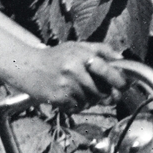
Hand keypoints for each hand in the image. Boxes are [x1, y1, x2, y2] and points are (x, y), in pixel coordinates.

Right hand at [9, 43, 127, 109]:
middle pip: (101, 90)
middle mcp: (74, 69)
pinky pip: (78, 106)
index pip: (107, 69)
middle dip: (105, 94)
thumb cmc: (55, 56)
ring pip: (90, 101)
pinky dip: (78, 104)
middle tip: (102, 91)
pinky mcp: (59, 98)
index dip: (119, 80)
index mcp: (80, 55)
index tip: (124, 85)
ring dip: (90, 99)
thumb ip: (101, 50)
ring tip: (79, 89)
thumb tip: (121, 59)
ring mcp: (66, 85)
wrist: (28, 67)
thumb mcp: (77, 46)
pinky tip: (70, 94)